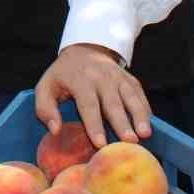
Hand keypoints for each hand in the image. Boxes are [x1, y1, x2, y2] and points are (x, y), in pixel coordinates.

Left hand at [35, 43, 152, 147]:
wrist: (84, 50)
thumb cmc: (63, 75)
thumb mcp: (45, 87)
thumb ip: (45, 109)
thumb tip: (55, 130)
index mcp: (80, 80)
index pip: (88, 104)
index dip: (94, 125)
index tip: (100, 144)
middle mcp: (101, 77)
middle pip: (113, 103)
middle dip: (122, 123)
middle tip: (130, 142)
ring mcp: (118, 77)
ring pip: (131, 97)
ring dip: (139, 115)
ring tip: (145, 134)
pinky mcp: (130, 79)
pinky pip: (139, 94)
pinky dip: (145, 109)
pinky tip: (148, 125)